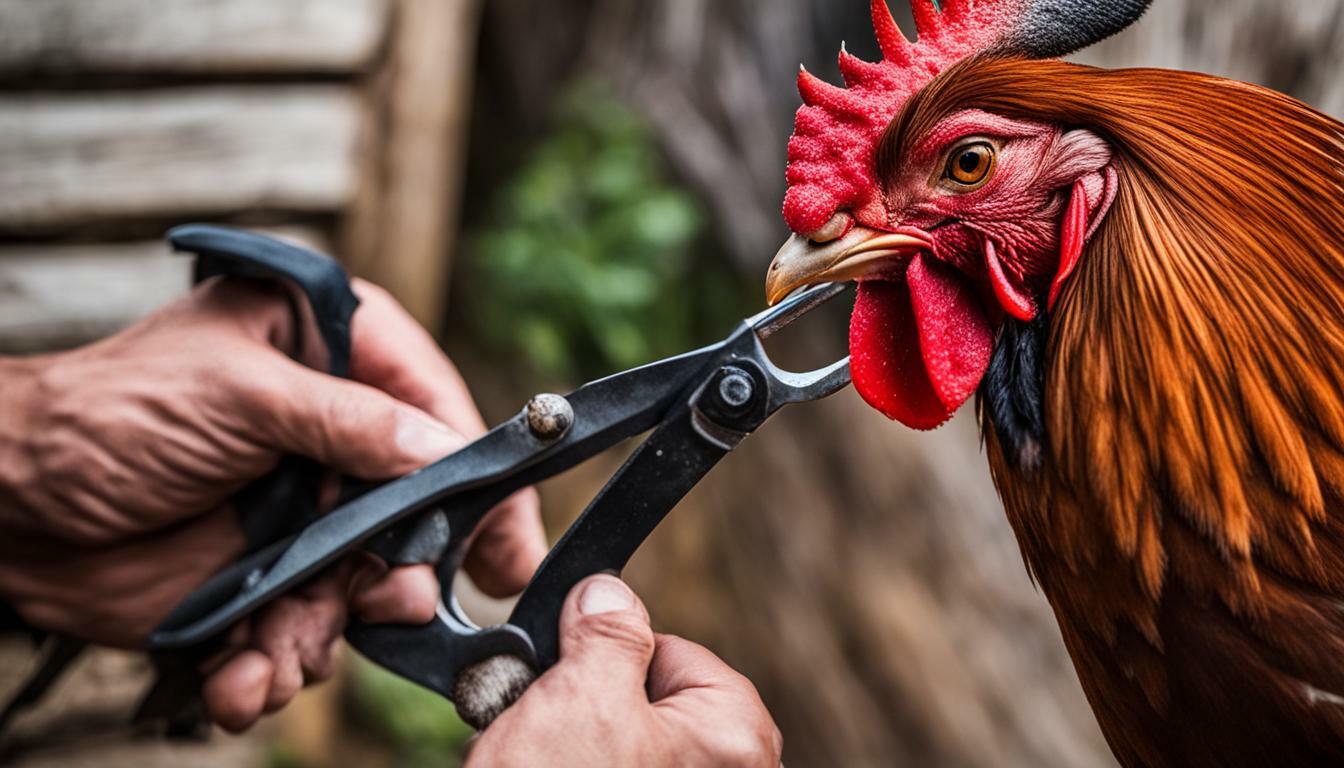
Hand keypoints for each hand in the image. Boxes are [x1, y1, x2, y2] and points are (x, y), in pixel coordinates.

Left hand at [0, 276, 546, 730]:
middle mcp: (328, 432)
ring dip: (328, 628)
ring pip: (365, 582)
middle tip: (393, 602)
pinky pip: (306, 627)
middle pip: (417, 506)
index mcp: (327, 353)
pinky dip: (277, 663)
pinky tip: (243, 672)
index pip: (432, 401)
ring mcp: (302, 508)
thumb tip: (445, 451)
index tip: (506, 532)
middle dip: (404, 568)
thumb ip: (352, 423)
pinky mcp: (267, 575)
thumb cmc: (109, 413)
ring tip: (284, 647)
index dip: (476, 465)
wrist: (10, 504)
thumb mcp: (240, 394)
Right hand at [467, 575, 781, 767]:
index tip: (563, 674)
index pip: (672, 654)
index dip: (606, 658)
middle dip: (581, 711)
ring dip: (564, 748)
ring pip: (613, 750)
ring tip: (534, 763)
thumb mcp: (582, 696)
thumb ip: (607, 632)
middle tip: (542, 733)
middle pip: (642, 707)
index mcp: (735, 737)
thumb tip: (609, 592)